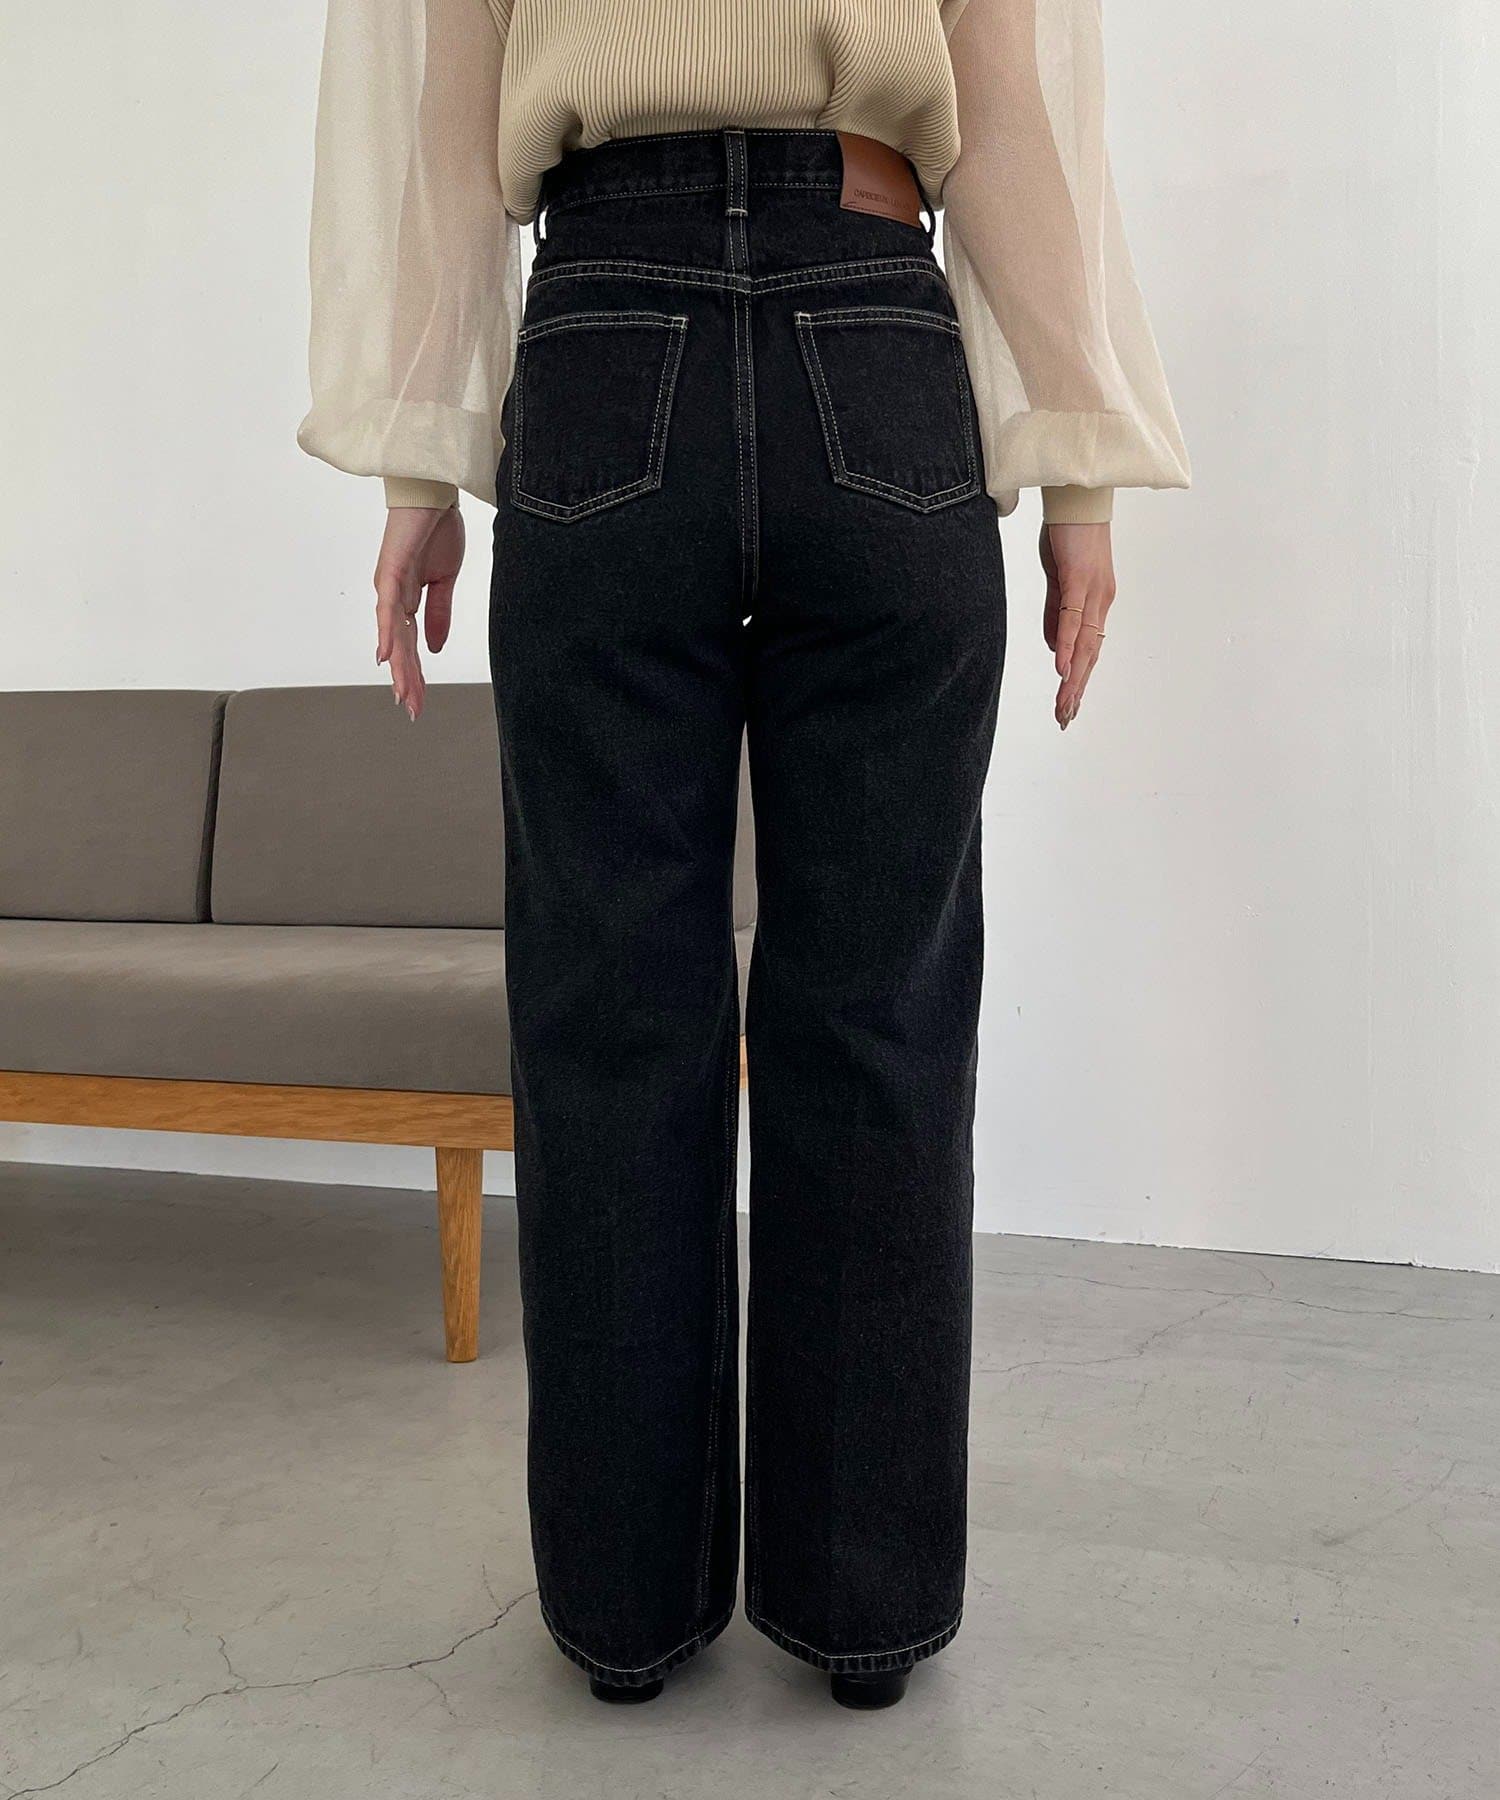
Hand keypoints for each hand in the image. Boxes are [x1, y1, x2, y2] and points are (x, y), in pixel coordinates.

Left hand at [374, 505, 463, 720]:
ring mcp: (390, 586)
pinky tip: (385, 657)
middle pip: (401, 648)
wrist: (434, 495)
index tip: (419, 700)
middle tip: (412, 710)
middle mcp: (394, 598)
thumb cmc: (437, 529)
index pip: (411, 645)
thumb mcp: (445, 580)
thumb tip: (436, 647)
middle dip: (408, 681)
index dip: (415, 673)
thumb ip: (440, 613)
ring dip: (399, 668)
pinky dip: (388, 634)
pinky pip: (389, 610)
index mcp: (409, 600)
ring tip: (403, 695)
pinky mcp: (391, 573)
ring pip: (394, 636)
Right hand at [1040, 521, 1115, 729]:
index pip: (1089, 649)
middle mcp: (1101, 601)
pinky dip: (1068, 646)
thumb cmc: (1069, 532)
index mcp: (1097, 602)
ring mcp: (1093, 591)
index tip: (1069, 705)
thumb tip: (1056, 648)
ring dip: (1074, 678)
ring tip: (1065, 705)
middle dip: (1077, 690)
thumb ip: (1056, 614)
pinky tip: (1063, 669)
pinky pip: (1072, 619)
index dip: (1079, 679)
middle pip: (1090, 655)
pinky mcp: (1078, 579)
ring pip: (1084, 644)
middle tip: (1065, 718)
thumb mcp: (1058, 579)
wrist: (1079, 495)